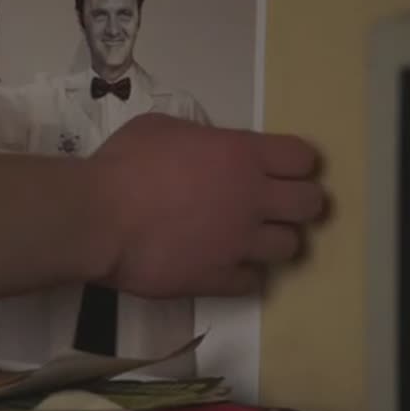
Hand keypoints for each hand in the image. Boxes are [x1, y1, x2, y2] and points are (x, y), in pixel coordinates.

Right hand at [90, 114, 327, 298]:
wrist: (98, 218)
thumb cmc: (124, 164)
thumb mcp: (162, 129)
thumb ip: (200, 139)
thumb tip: (207, 150)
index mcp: (242, 156)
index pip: (303, 158)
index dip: (297, 164)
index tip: (282, 169)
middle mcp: (252, 199)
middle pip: (311, 204)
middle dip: (300, 203)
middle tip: (277, 205)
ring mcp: (239, 243)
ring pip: (290, 247)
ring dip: (275, 240)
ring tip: (250, 238)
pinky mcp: (220, 278)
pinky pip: (254, 282)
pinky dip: (245, 273)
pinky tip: (226, 264)